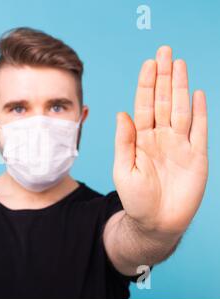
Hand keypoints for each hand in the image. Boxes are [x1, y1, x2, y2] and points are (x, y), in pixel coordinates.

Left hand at [114, 46, 207, 234]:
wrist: (156, 222)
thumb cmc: (136, 198)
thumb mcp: (124, 169)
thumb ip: (124, 141)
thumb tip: (122, 113)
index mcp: (141, 139)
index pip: (144, 105)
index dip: (146, 84)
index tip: (148, 63)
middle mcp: (160, 137)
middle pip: (164, 101)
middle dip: (164, 77)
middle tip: (165, 51)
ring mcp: (180, 144)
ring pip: (182, 109)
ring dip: (181, 87)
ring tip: (179, 64)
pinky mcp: (197, 156)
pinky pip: (200, 129)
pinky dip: (201, 111)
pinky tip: (198, 93)